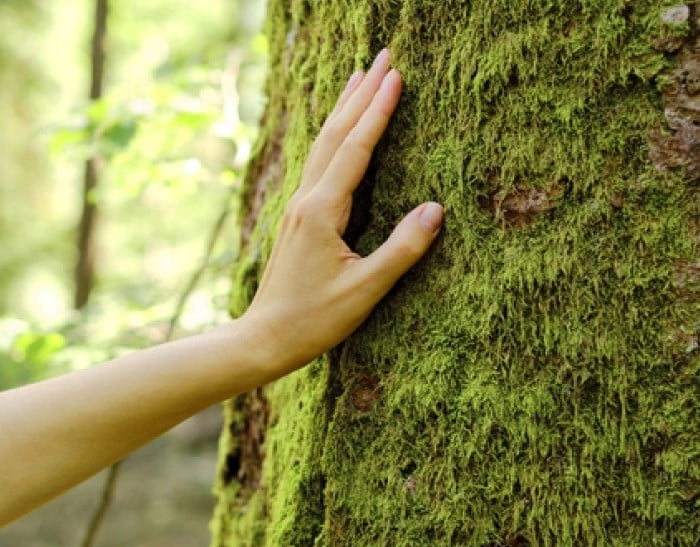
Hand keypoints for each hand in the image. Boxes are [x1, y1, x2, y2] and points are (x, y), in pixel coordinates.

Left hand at [239, 48, 443, 374]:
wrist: (263, 339)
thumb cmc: (313, 321)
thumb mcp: (365, 291)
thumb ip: (401, 250)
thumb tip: (436, 209)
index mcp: (322, 212)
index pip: (356, 149)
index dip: (378, 111)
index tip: (397, 75)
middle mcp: (306, 201)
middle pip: (336, 134)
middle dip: (361, 92)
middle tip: (384, 55)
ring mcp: (298, 207)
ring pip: (323, 144)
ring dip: (344, 107)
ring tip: (361, 76)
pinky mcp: (297, 218)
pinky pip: (319, 163)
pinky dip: (334, 135)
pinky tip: (338, 131)